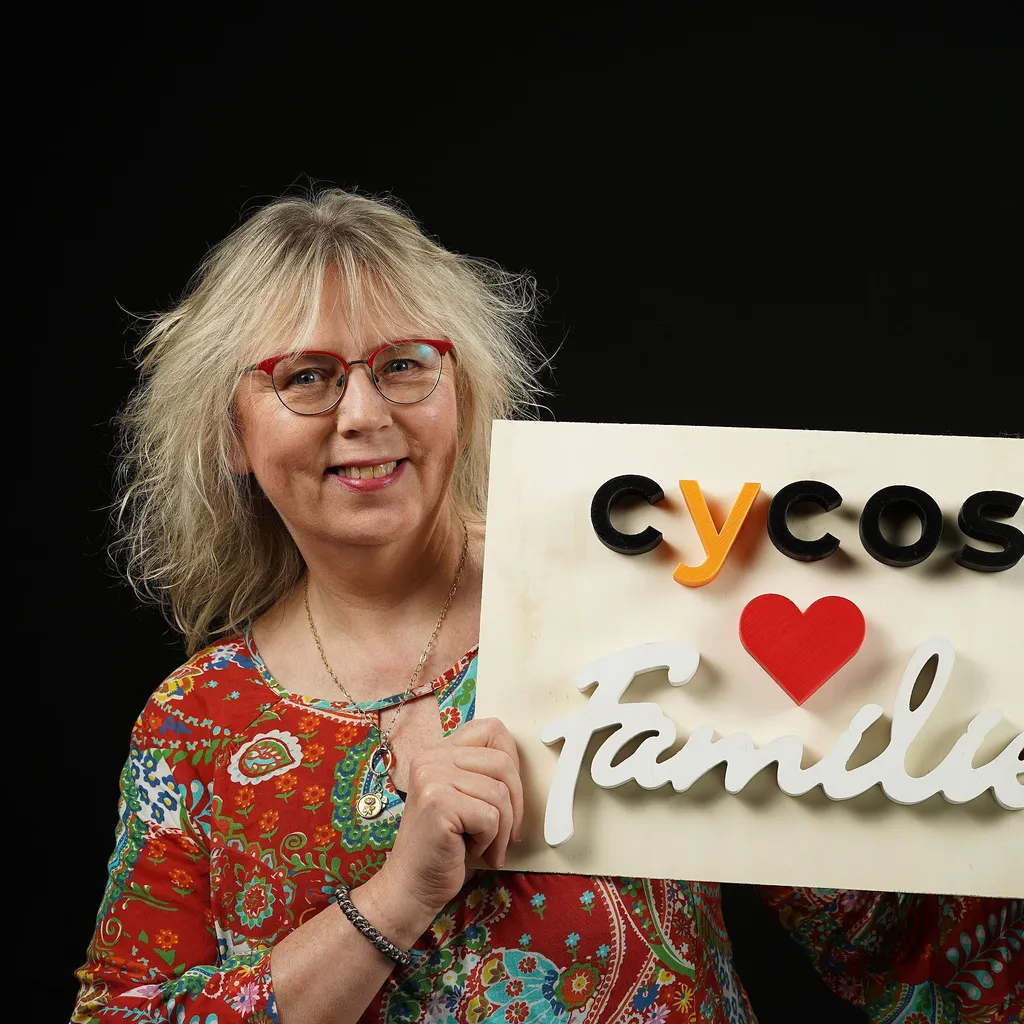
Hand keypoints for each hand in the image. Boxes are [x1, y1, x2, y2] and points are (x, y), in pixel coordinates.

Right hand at [381, 717, 523, 923]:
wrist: (413, 886)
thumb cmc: (447, 846)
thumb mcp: (466, 797)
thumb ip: (483, 772)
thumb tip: (521, 765)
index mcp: (438, 751)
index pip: (492, 730)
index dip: (511, 761)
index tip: (508, 796)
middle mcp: (430, 758)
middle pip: (503, 763)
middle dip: (515, 804)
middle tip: (506, 834)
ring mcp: (431, 778)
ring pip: (500, 793)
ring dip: (503, 829)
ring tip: (486, 846)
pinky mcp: (437, 803)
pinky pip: (490, 817)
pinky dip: (490, 841)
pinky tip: (471, 851)